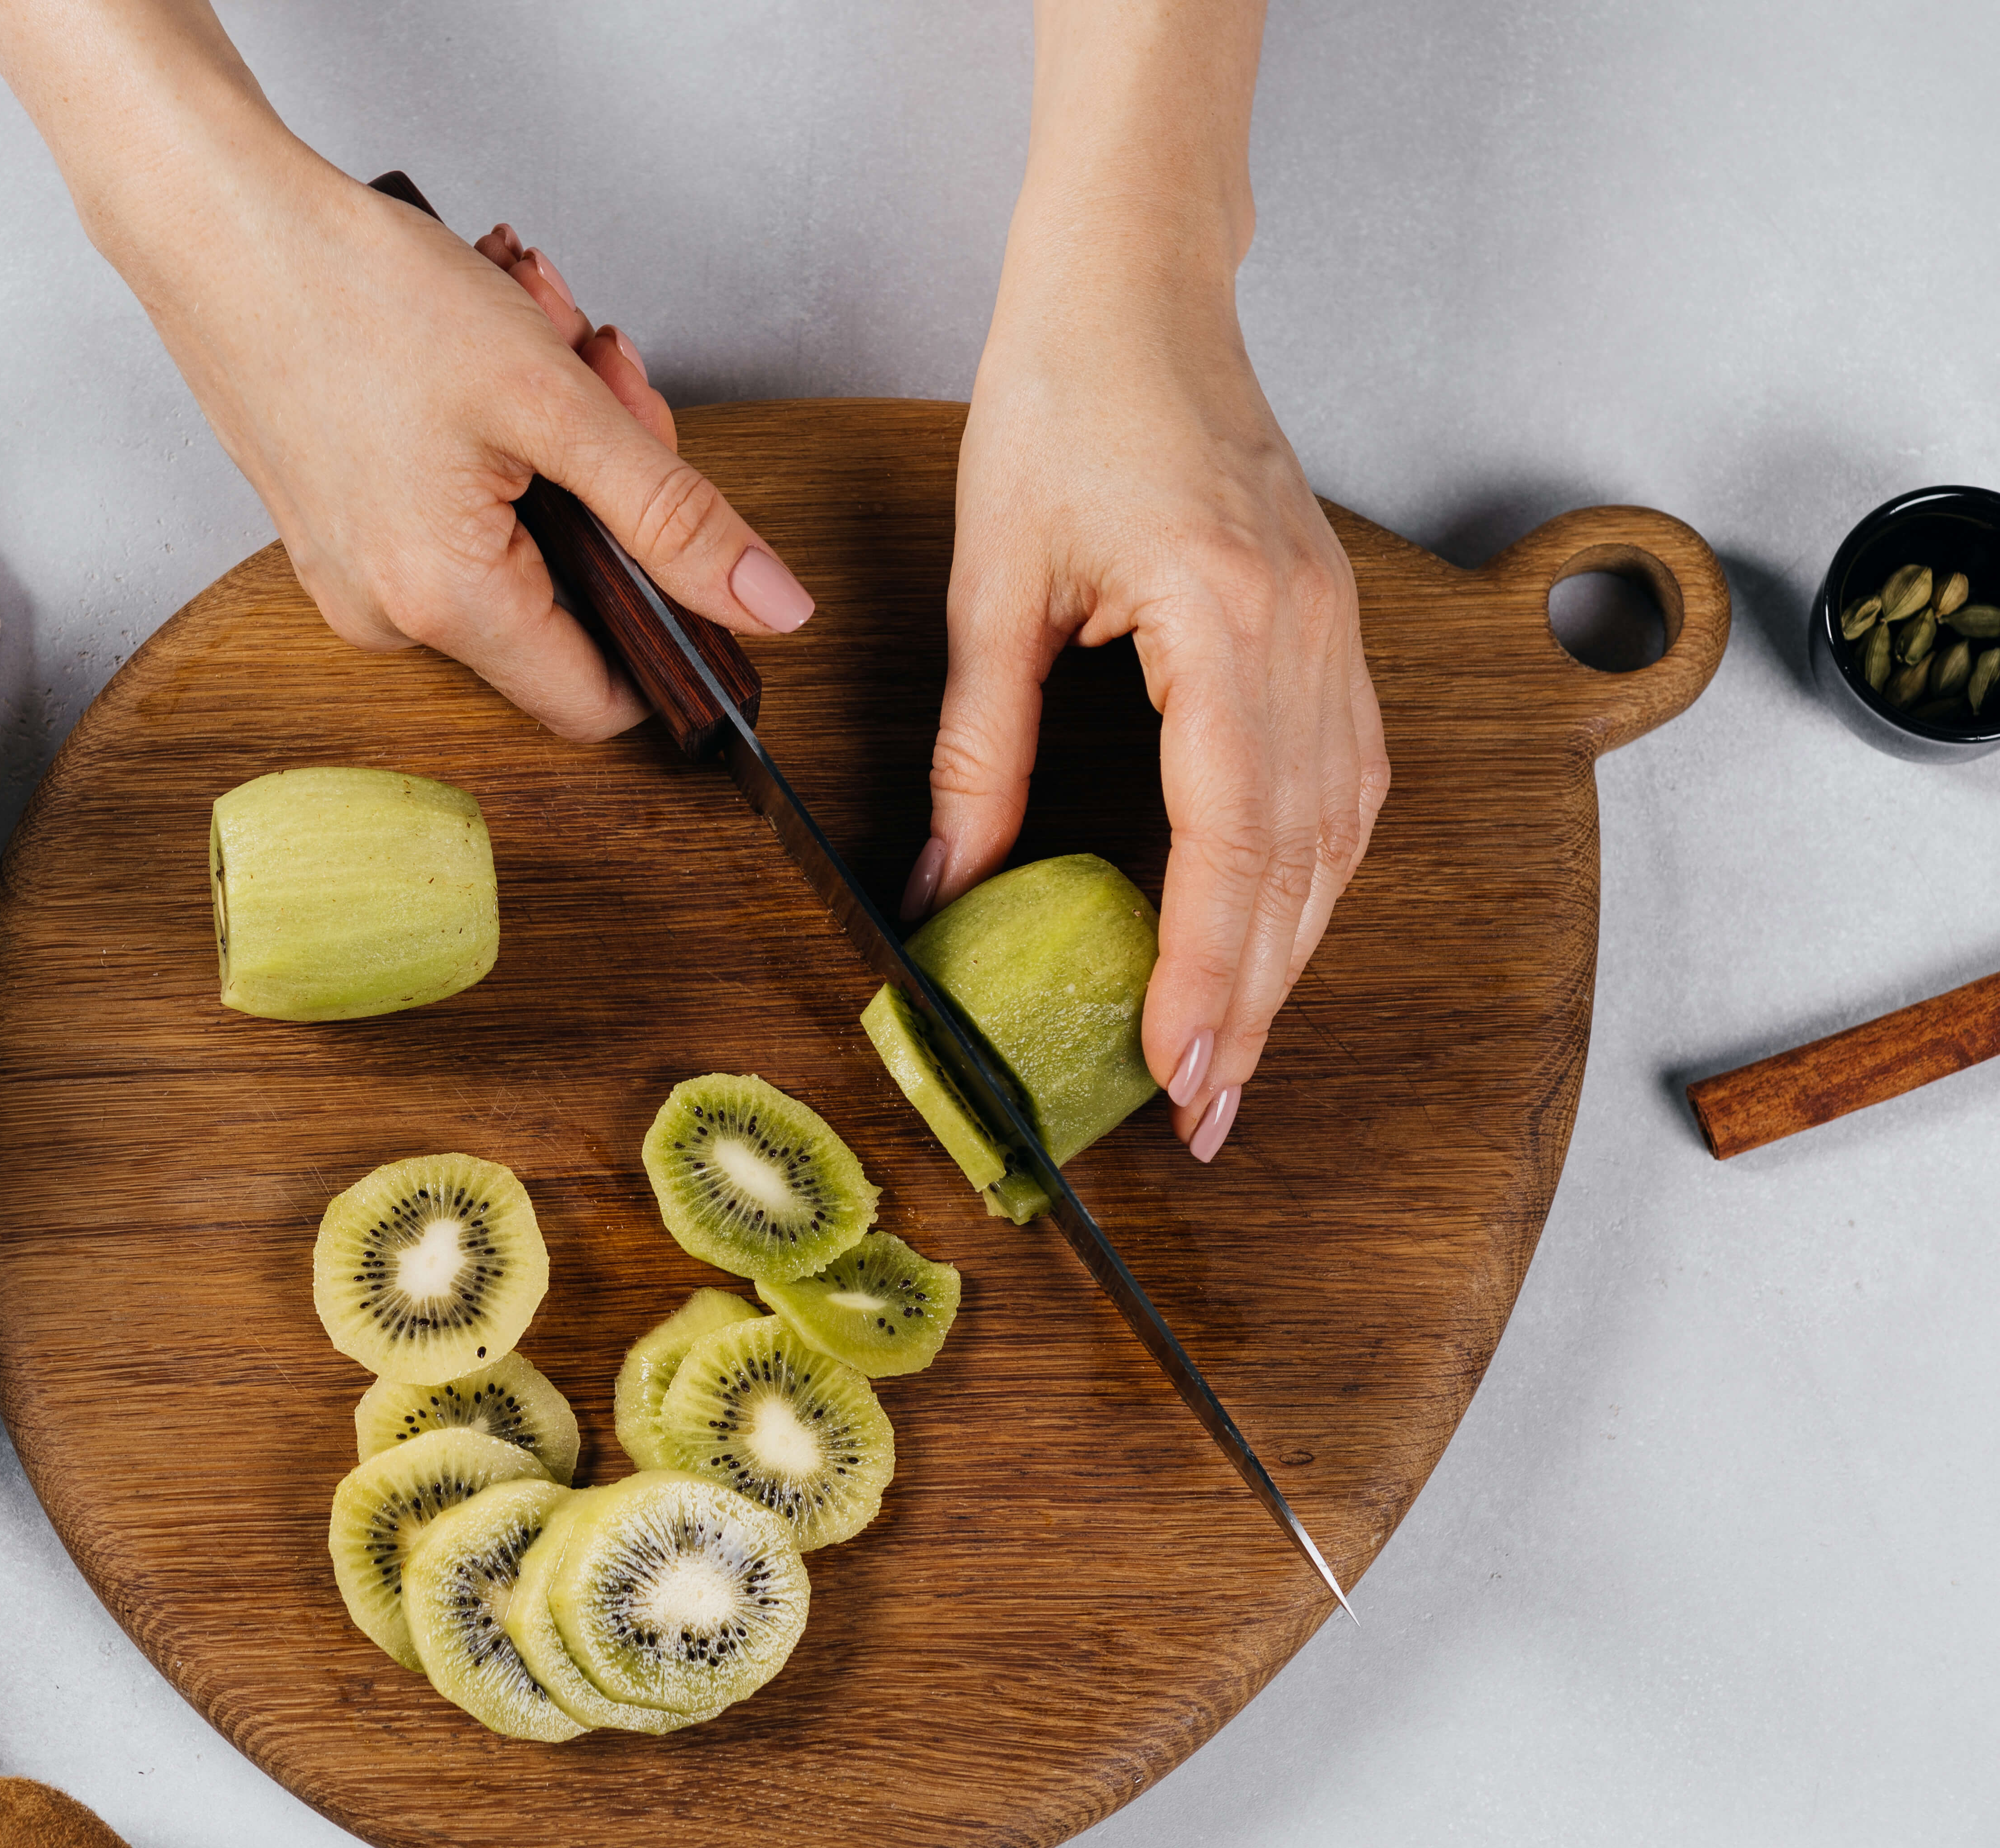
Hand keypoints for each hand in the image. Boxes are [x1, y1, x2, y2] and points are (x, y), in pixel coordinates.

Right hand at [111, 148, 813, 738]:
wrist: (217, 226)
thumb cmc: (359, 293)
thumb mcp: (556, 400)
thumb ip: (674, 515)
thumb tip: (770, 607)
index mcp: (446, 603)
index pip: (599, 699)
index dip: (667, 623)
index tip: (682, 525)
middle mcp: (388, 614)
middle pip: (565, 596)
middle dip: (608, 481)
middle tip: (598, 366)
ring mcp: (351, 574)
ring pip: (516, 538)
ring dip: (554, 438)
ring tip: (532, 331)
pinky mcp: (332, 526)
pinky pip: (453, 508)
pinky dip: (491, 435)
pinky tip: (483, 351)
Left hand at [925, 244, 1386, 1162]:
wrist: (1137, 291)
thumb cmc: (1062, 401)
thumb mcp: (993, 581)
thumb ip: (982, 744)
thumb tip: (947, 882)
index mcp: (1225, 616)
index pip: (1229, 836)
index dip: (1206, 968)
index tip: (1177, 1070)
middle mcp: (1308, 633)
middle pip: (1297, 859)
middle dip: (1252, 998)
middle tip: (1205, 1114)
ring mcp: (1337, 630)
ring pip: (1335, 833)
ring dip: (1288, 952)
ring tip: (1233, 1055)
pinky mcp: (1332, 627)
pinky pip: (1343, 781)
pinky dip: (1307, 873)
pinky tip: (1271, 932)